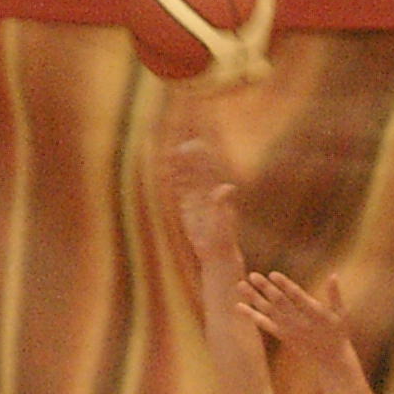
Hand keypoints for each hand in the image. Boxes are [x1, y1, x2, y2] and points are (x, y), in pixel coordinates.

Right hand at [165, 131, 238, 253]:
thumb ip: (223, 204)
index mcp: (215, 191)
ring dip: (178, 164)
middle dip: (188, 155)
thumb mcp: (224, 220)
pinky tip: (165, 171)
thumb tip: (228, 187)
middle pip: (195, 168)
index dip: (202, 155)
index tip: (195, 142)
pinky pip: (179, 190)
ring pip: (186, 177)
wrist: (217, 252)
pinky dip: (172, 180)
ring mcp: (196, 198)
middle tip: (180, 140)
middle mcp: (206, 192)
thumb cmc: (223, 238)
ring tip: (170, 150)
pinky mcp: (188, 207)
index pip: (208, 168)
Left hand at [238, 269, 353, 366]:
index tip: (273, 274)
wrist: (331, 361)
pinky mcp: (283, 336)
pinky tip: (238, 306)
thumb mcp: (341, 314)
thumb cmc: (338, 334)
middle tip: (252, 275)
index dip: (284, 285)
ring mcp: (289, 330)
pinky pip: (264, 324)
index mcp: (314, 313)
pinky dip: (251, 315)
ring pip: (268, 311)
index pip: (296, 296)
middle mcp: (299, 322)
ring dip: (253, 298)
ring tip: (240, 285)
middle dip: (265, 288)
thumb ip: (335, 295)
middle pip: (279, 302)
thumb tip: (333, 275)